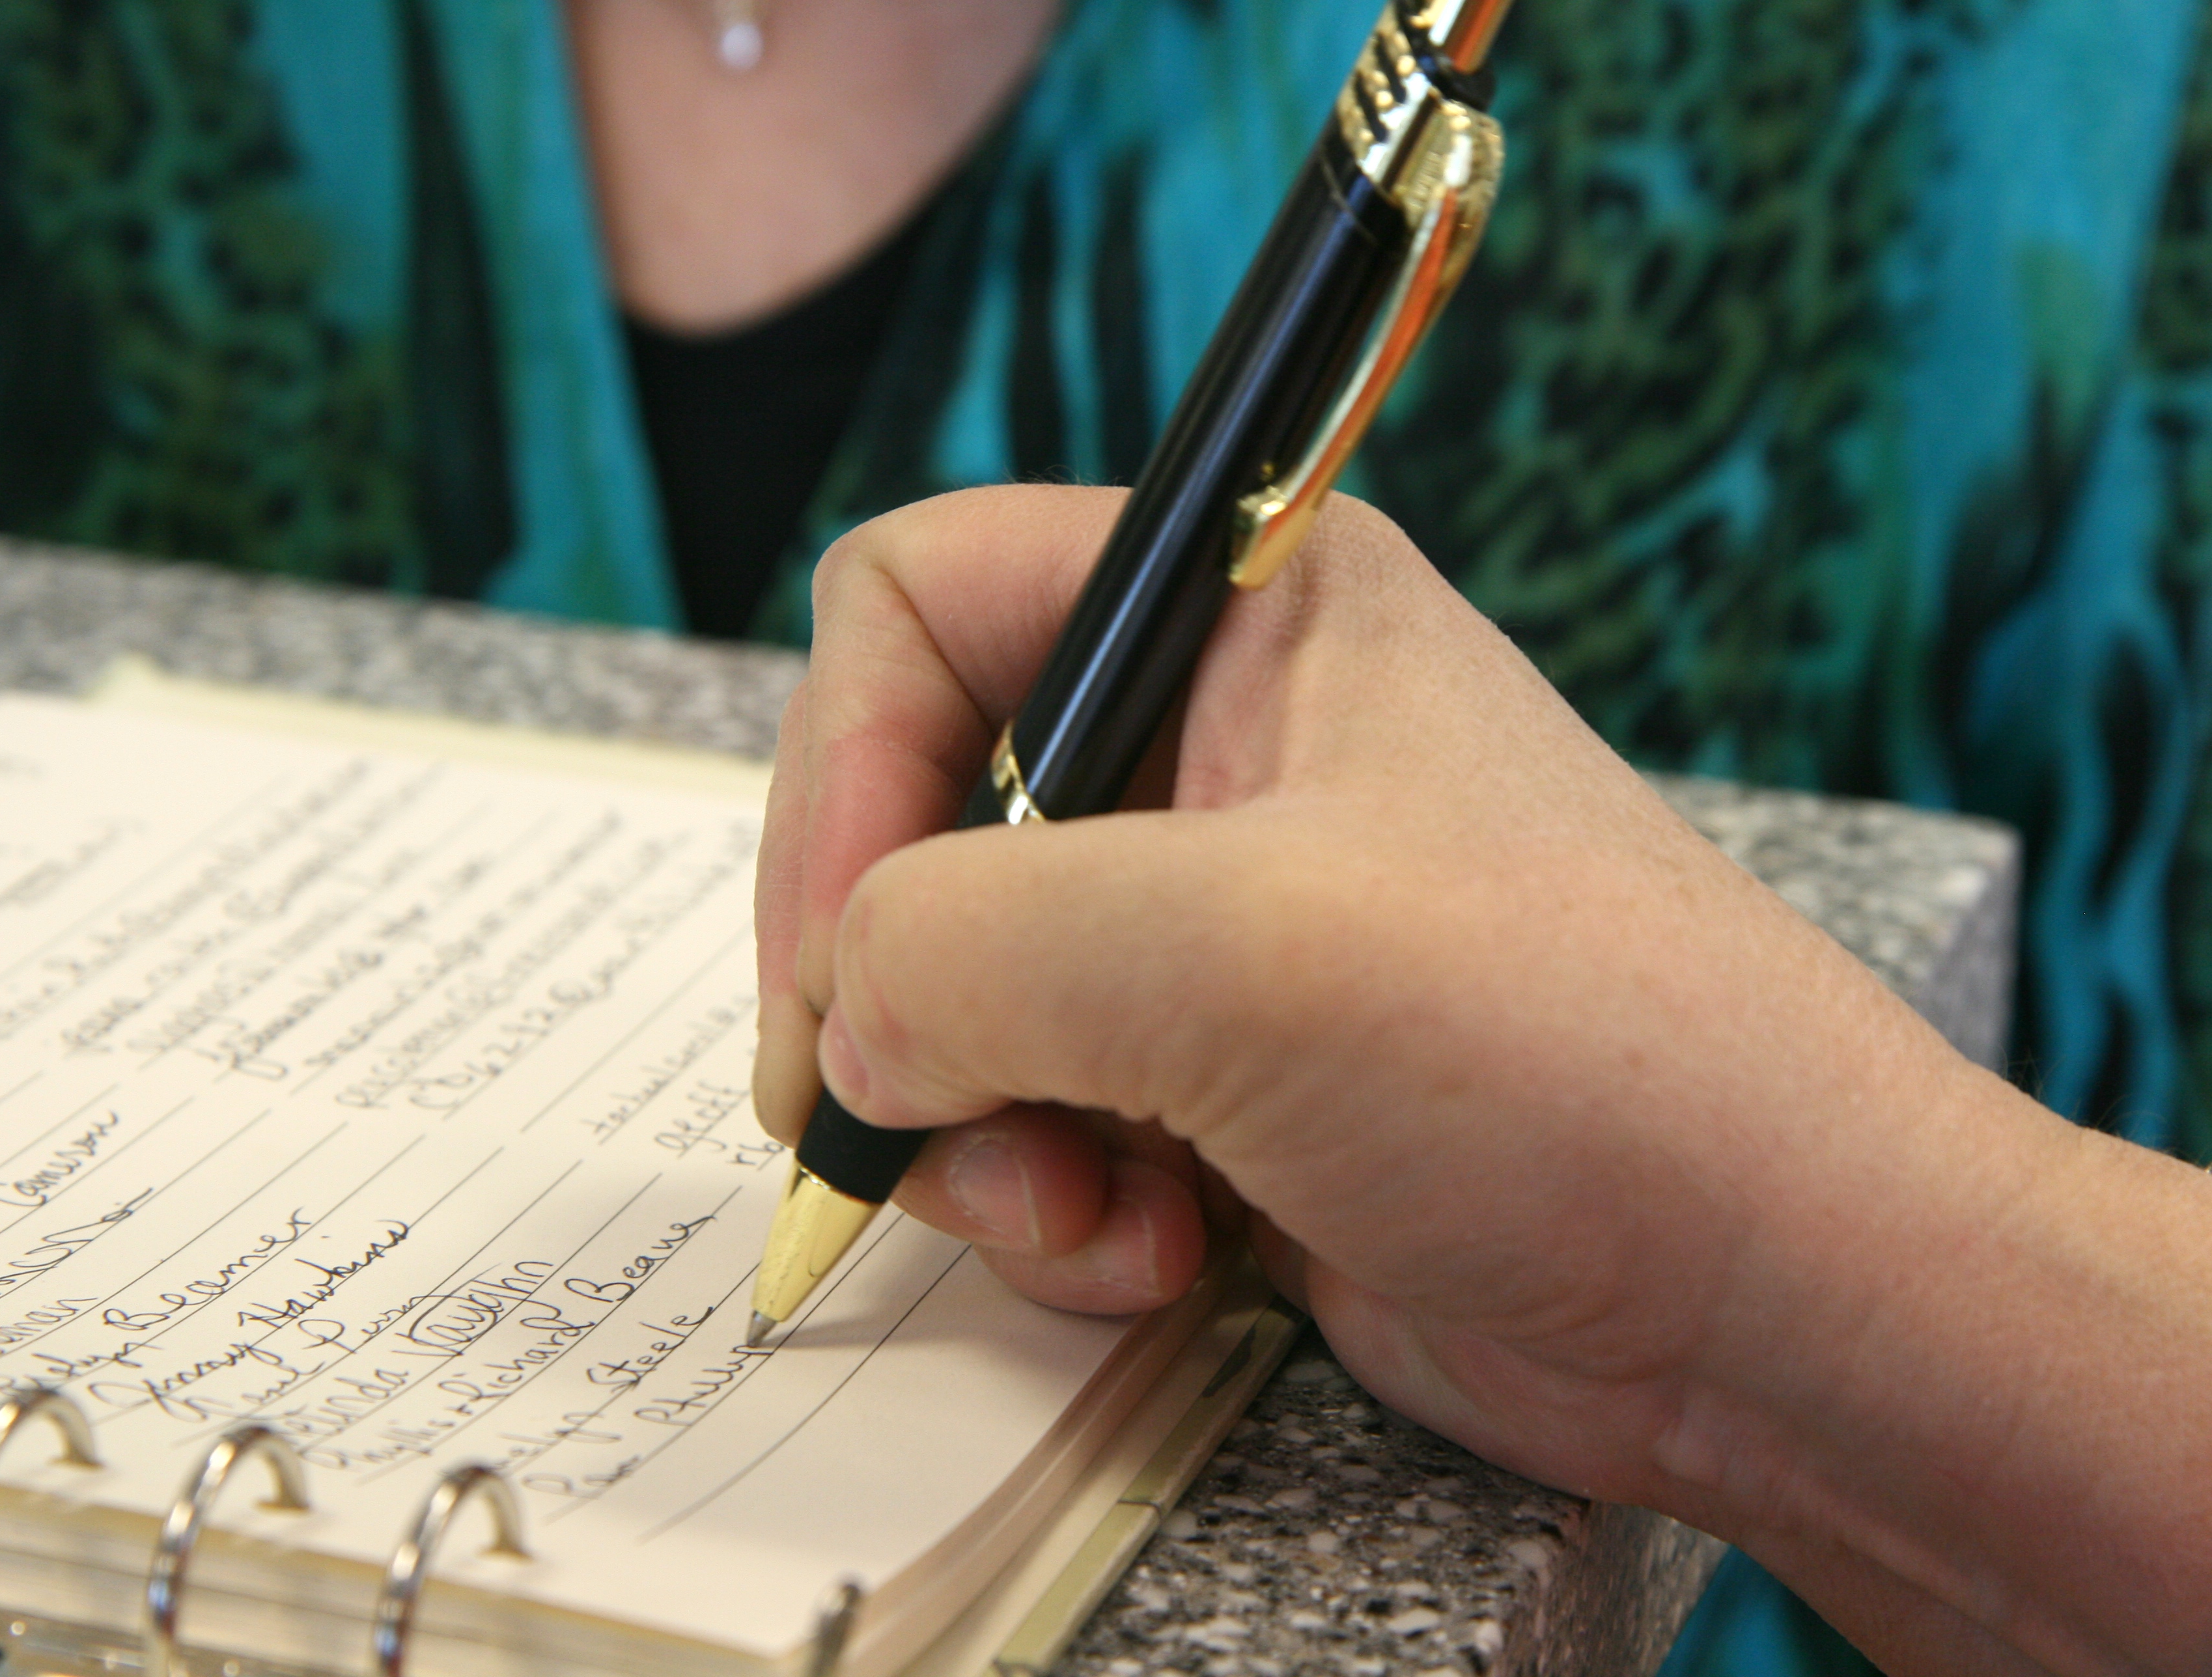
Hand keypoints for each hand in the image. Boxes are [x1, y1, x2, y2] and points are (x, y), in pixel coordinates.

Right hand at [753, 485, 2211, 1676]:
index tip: (839, 961)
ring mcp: (1208, 928)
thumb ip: (954, 944)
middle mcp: (1210, 748)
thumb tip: (844, 1037)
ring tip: (1098, 1213)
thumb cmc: (1565, 1058)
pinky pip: (1028, 1122)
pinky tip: (1166, 1254)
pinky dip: (1054, 1207)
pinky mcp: (1214, 1086)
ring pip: (949, 1001)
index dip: (838, 772)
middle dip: (898, 998)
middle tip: (922, 1120)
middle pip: (907, 821)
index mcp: (1237, 611)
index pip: (916, 603)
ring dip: (981, 1134)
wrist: (1771, 1299)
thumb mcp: (1228, 948)